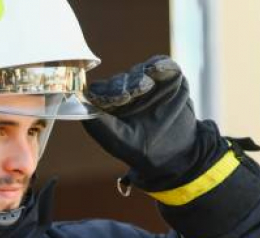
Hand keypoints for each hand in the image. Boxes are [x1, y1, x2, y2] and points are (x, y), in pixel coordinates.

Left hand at [82, 56, 197, 188]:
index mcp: (109, 105)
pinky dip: (159, 66)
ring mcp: (147, 82)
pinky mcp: (168, 76)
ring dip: (139, 79)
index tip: (106, 98)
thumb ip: (99, 124)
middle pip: (119, 80)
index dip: (103, 93)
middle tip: (128, 96)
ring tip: (144, 88)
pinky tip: (154, 70)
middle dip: (122, 86)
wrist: (177, 152)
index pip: (100, 91)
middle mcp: (126, 91)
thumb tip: (81, 104)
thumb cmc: (141, 148)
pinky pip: (162, 64)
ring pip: (138, 71)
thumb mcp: (117, 140)